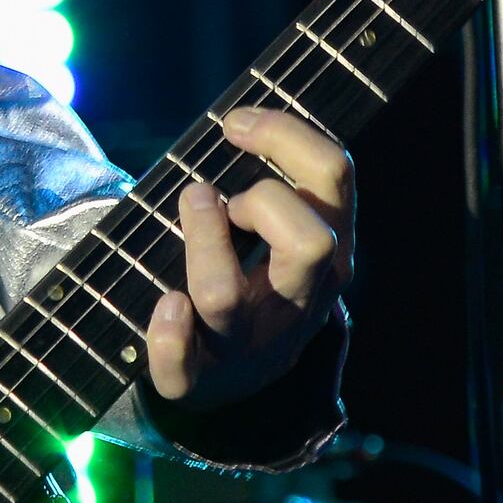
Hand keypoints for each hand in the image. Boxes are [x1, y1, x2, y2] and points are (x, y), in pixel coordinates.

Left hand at [142, 108, 355, 408]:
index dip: (284, 135)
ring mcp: (249, 345)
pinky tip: (167, 305)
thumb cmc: (255, 280)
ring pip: (225, 297)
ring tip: (190, 214)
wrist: (235, 379)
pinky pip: (183, 367)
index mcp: (329, 255)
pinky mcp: (201, 381)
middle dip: (262, 201)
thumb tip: (238, 121)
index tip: (234, 124)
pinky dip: (169, 335)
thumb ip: (279, 183)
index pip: (335, 175)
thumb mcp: (284, 234)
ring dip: (199, 243)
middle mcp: (300, 301)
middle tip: (226, 200)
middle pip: (311, 242)